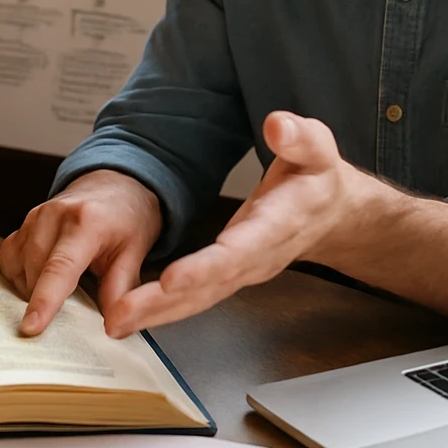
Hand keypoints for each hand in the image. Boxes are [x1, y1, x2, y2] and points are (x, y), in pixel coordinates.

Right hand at [0, 169, 161, 336]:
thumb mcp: (136, 251)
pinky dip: (20, 276)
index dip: (44, 300)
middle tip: (71, 310)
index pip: (60, 267)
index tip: (30, 328)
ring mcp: (34, 217)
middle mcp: (54, 215)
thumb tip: (112, 328)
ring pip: (18, 267)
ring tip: (62, 289)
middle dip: (46, 300)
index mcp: (86, 222)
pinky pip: (9, 258)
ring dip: (33, 288)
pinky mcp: (23, 224)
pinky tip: (42, 279)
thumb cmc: (128, 218)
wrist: (115, 185)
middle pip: (35, 272)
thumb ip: (121, 289)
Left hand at [103, 110, 371, 337]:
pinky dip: (164, 310)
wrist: (332, 212)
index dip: (205, 268)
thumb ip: (298, 137)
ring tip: (115, 322)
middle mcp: (259, 256)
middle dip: (164, 302)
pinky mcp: (231, 275)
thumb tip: (276, 125)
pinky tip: (131, 316)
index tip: (170, 280)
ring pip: (199, 298)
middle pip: (209, 285)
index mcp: (279, 224)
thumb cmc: (318, 178)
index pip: (239, 250)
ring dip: (157, 313)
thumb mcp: (318, 147)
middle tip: (119, 315)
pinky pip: (197, 297)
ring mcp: (244, 271)